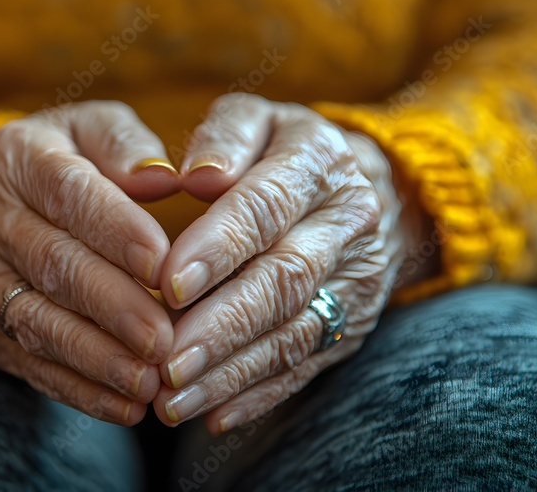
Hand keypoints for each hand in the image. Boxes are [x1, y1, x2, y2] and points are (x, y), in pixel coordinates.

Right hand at [0, 101, 179, 424]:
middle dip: (114, 307)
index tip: (161, 262)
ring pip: (38, 322)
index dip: (116, 230)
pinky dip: (79, 390)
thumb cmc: (54, 162)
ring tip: (150, 381)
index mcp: (22, 158)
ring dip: (97, 358)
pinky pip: (29, 364)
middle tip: (166, 339)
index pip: (69, 193)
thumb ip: (125, 144)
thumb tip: (164, 177)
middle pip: (54, 265)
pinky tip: (125, 406)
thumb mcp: (84, 129)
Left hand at [153, 94, 415, 433]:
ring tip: (175, 398)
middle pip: (283, 280)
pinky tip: (214, 416)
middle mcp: (347, 223)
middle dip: (222, 326)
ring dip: (233, 372)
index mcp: (318, 161)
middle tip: (166, 360)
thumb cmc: (281, 151)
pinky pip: (306, 365)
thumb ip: (225, 135)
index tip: (169, 282)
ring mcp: (356, 281)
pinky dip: (259, 394)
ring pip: (294, 333)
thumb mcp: (257, 120)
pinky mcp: (352, 325)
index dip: (219, 246)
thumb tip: (197, 173)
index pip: (267, 205)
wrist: (370, 190)